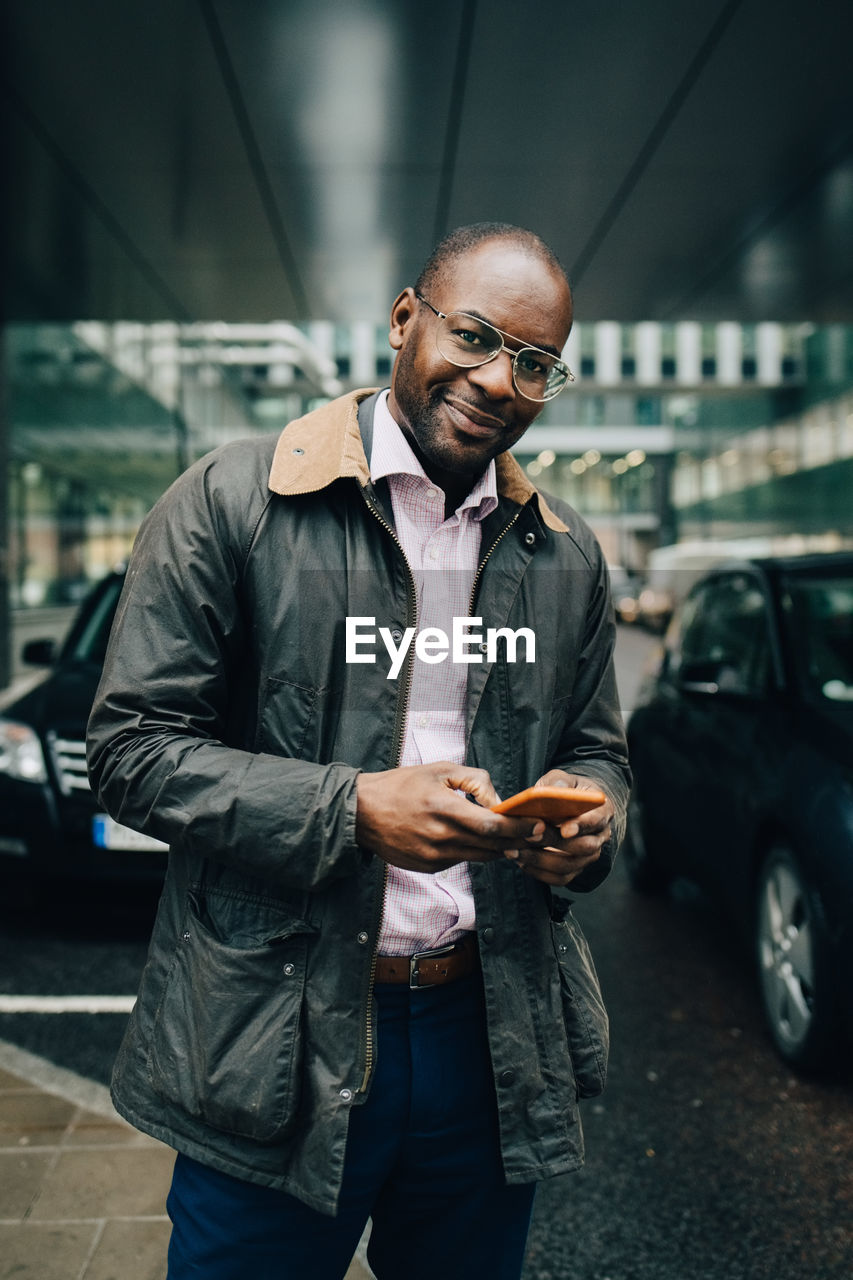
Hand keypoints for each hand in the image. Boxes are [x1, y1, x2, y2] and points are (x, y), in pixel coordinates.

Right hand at [356, 761, 544, 873]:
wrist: (362, 812)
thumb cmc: (402, 785)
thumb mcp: (440, 770)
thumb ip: (475, 781)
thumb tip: (499, 802)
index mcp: (444, 808)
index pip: (492, 826)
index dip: (520, 828)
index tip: (538, 825)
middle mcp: (440, 837)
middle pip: (492, 846)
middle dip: (519, 840)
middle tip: (539, 835)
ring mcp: (434, 856)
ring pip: (480, 856)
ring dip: (499, 849)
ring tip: (515, 838)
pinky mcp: (428, 867)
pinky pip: (461, 860)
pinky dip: (473, 851)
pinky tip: (476, 840)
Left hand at [504, 770, 613, 886]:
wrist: (575, 808)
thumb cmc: (568, 791)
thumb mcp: (564, 779)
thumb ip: (558, 782)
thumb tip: (550, 790)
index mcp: (602, 811)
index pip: (596, 820)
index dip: (581, 826)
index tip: (564, 829)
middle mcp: (600, 836)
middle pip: (584, 847)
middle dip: (554, 844)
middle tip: (528, 838)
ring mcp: (589, 856)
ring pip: (569, 866)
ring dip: (541, 861)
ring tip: (516, 851)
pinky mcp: (575, 869)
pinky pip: (560, 878)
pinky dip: (540, 873)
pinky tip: (521, 862)